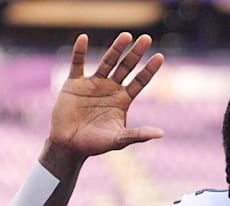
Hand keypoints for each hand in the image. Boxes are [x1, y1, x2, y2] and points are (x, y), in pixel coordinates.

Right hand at [48, 32, 164, 163]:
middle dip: (136, 53)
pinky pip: (77, 64)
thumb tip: (161, 134)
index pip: (140, 81)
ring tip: (126, 36)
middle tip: (147, 38)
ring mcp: (93, 84)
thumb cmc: (95, 144)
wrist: (68, 145)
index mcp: (122, 100)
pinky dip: (80, 52)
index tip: (160, 57)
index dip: (149, 70)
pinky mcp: (74, 83)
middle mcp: (110, 88)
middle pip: (126, 67)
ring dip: (116, 49)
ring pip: (107, 62)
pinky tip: (84, 39)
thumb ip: (137, 135)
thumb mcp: (118, 140)